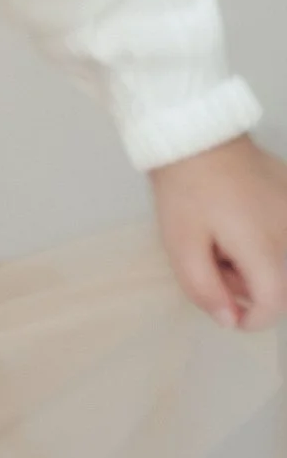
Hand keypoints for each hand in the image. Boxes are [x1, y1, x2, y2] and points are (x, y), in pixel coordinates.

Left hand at [147, 133, 286, 334]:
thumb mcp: (182, 246)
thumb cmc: (185, 192)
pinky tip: (240, 224)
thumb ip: (205, 290)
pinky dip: (266, 240)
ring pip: (283, 259)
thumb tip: (230, 320)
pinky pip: (284, 234)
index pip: (275, 303)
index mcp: (263, 245)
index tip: (231, 316)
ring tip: (225, 242)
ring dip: (257, 263)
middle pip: (280, 283)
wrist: (197, 137)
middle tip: (216, 264)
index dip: (253, 319)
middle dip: (249, 287)